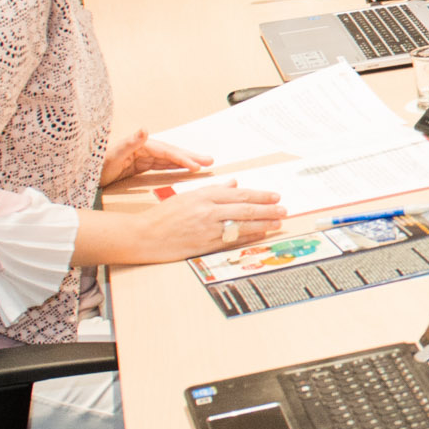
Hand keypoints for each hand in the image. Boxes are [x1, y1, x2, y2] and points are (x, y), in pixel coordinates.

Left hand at [101, 130, 209, 184]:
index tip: (197, 166)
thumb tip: (145, 129)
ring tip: (203, 165)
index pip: (166, 152)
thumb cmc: (96, 164)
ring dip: (185, 161)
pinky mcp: (139, 165)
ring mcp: (142, 157)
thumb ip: (129, 142)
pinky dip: (174, 167)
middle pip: (171, 153)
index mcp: (140, 145)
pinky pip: (161, 166)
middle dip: (190, 157)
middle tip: (210, 161)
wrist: (83, 174)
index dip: (182, 158)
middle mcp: (143, 149)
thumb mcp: (112, 155)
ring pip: (168, 159)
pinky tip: (183, 170)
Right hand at [128, 179, 286, 261]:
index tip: (275, 196)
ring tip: (278, 222)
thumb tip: (235, 183)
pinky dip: (249, 236)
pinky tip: (260, 235)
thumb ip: (213, 190)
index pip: (240, 193)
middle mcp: (208, 210)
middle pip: (245, 208)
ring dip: (263, 223)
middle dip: (268, 209)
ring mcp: (207, 228)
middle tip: (284, 210)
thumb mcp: (188, 196)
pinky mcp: (205, 244)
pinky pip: (232, 240)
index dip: (261, 195)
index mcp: (204, 195)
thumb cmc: (164, 216)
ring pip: (242, 224)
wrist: (144, 236)